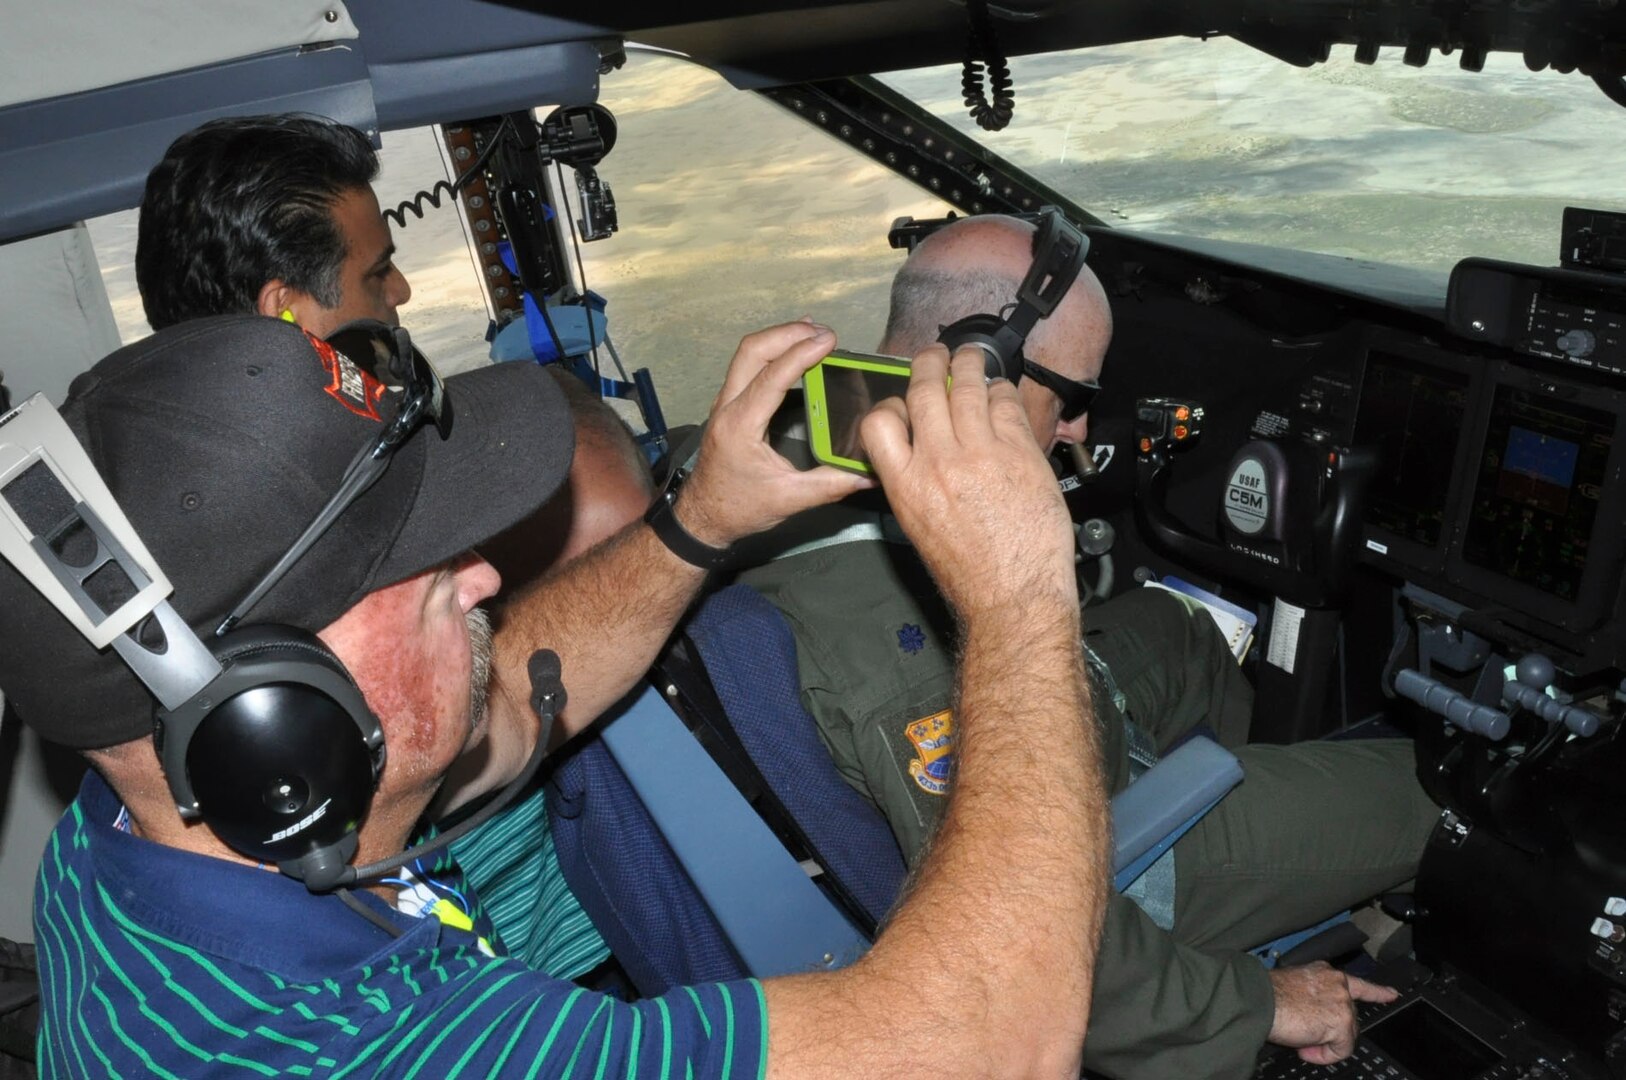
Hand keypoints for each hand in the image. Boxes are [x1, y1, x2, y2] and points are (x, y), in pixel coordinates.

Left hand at [676, 321, 873, 545]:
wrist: (702, 517)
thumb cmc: (738, 508)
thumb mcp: (789, 500)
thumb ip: (831, 485)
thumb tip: (870, 474)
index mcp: (740, 426)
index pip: (771, 377)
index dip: (801, 354)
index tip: (829, 340)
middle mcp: (727, 407)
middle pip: (751, 351)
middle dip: (788, 333)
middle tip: (824, 332)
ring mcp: (725, 403)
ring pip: (746, 354)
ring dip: (779, 338)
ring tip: (813, 332)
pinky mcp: (729, 405)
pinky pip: (747, 365)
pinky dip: (772, 351)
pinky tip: (794, 349)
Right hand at [859, 344, 1074, 620]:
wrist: (1013, 593)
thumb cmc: (968, 571)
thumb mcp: (918, 526)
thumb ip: (913, 481)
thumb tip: (917, 449)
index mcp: (905, 484)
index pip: (880, 421)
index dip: (890, 403)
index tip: (902, 402)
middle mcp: (938, 461)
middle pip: (924, 389)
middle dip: (928, 362)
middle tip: (934, 354)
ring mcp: (981, 452)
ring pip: (967, 385)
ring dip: (967, 364)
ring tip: (969, 357)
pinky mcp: (1019, 451)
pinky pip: (1006, 403)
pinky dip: (1001, 391)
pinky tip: (1000, 394)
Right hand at [1268, 962, 1398, 1065]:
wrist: (1259, 1000)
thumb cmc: (1266, 994)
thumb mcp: (1294, 987)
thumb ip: (1313, 997)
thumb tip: (1313, 1020)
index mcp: (1324, 972)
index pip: (1357, 983)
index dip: (1377, 992)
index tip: (1391, 994)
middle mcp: (1337, 983)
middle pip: (1349, 1017)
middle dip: (1334, 1032)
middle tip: (1307, 1039)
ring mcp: (1342, 1002)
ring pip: (1346, 1034)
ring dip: (1326, 1044)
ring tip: (1301, 1043)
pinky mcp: (1341, 1022)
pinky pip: (1342, 1049)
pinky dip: (1325, 1055)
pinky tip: (1306, 1049)